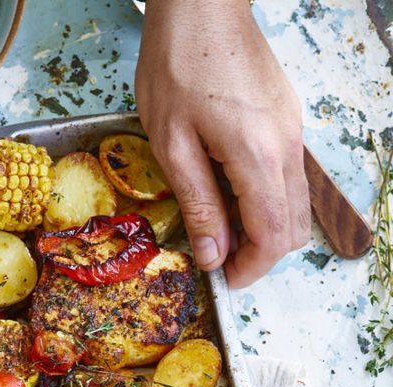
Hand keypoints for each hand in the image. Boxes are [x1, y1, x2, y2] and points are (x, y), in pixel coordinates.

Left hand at [135, 0, 309, 287]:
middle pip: (293, 227)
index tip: (224, 279)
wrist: (202, 6)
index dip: (251, 268)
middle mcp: (287, 147)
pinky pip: (288, 177)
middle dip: (260, 254)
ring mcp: (293, 132)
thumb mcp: (173, 144)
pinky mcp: (287, 121)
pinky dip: (265, 200)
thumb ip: (199, 204)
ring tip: (219, 227)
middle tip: (219, 257)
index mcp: (258, 157)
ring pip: (295, 204)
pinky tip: (229, 193)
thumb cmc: (177, 67)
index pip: (272, 236)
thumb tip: (213, 255)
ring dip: (264, 228)